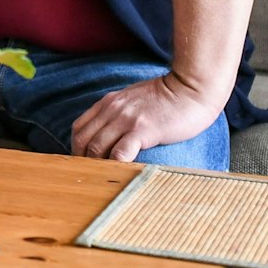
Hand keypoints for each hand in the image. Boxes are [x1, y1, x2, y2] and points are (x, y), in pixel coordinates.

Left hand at [69, 73, 219, 161]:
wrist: (191, 88)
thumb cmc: (168, 97)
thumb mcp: (133, 99)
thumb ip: (119, 112)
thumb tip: (110, 132)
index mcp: (108, 103)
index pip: (79, 127)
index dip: (77, 148)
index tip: (82, 163)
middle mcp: (112, 109)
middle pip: (83, 139)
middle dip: (81, 160)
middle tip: (88, 176)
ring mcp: (126, 119)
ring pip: (96, 146)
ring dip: (95, 165)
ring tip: (100, 180)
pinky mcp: (143, 130)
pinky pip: (120, 152)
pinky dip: (115, 165)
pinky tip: (119, 174)